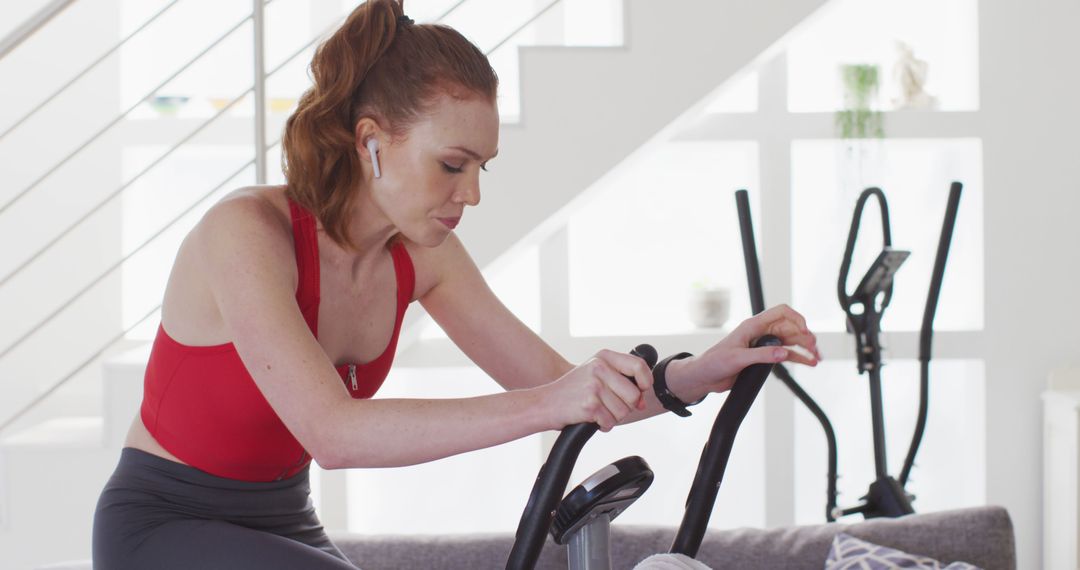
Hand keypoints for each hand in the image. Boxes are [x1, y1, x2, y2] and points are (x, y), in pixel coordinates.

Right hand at [544, 349, 653, 431]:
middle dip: (626, 406)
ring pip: (623, 411)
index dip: (645, 381)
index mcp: (603, 357)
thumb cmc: (572, 390)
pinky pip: (610, 422)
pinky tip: (592, 418)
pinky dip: (604, 425)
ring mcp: (594, 386)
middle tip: (610, 405)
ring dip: (613, 417)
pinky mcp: (589, 405)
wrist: (546, 403)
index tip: (642, 391)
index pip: (638, 365)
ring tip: (598, 410)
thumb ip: (621, 379)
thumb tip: (642, 399)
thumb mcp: (595, 373)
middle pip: (633, 395)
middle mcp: (599, 368)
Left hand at [681, 304, 820, 393]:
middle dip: (805, 337)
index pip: (781, 312)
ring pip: (791, 342)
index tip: (805, 332)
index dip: (796, 319)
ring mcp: (764, 345)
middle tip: (814, 350)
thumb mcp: (737, 359)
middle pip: (791, 328)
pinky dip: (799, 358)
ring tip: (817, 358)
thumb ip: (761, 356)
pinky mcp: (764, 358)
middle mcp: (761, 333)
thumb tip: (783, 353)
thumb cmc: (714, 362)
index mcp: (753, 326)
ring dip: (805, 349)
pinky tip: (809, 363)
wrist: (705, 376)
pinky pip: (786, 355)